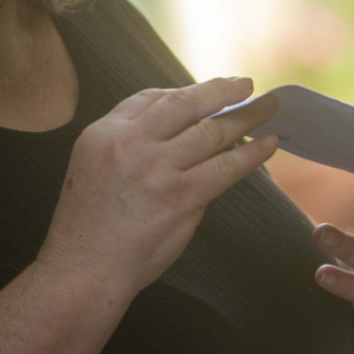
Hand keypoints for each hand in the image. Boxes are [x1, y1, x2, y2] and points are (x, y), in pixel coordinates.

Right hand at [36, 78, 279, 296]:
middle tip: (247, 84)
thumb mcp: (93, 165)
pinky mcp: (181, 196)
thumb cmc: (91, 224)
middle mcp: (130, 144)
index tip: (212, 91)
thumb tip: (183, 123)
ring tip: (269, 108)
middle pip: (185, 103)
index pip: (149, 97)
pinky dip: (252, 153)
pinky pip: (226, 166)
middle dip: (222, 89)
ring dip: (247, 116)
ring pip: (212, 132)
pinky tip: (268, 144)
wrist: (84, 269)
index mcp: (104, 133)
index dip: (186, 92)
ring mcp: (157, 169)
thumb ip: (132, 141)